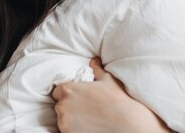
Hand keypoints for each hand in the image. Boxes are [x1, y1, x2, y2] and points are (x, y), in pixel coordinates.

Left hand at [51, 58, 169, 132]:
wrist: (127, 123)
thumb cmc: (117, 100)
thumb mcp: (108, 80)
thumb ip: (97, 69)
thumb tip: (94, 60)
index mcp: (68, 89)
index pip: (57, 91)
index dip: (66, 95)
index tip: (77, 99)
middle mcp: (63, 105)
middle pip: (59, 106)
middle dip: (69, 107)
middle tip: (84, 109)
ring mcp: (64, 122)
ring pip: (62, 119)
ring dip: (70, 119)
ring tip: (87, 119)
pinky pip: (66, 131)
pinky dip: (73, 129)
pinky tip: (86, 127)